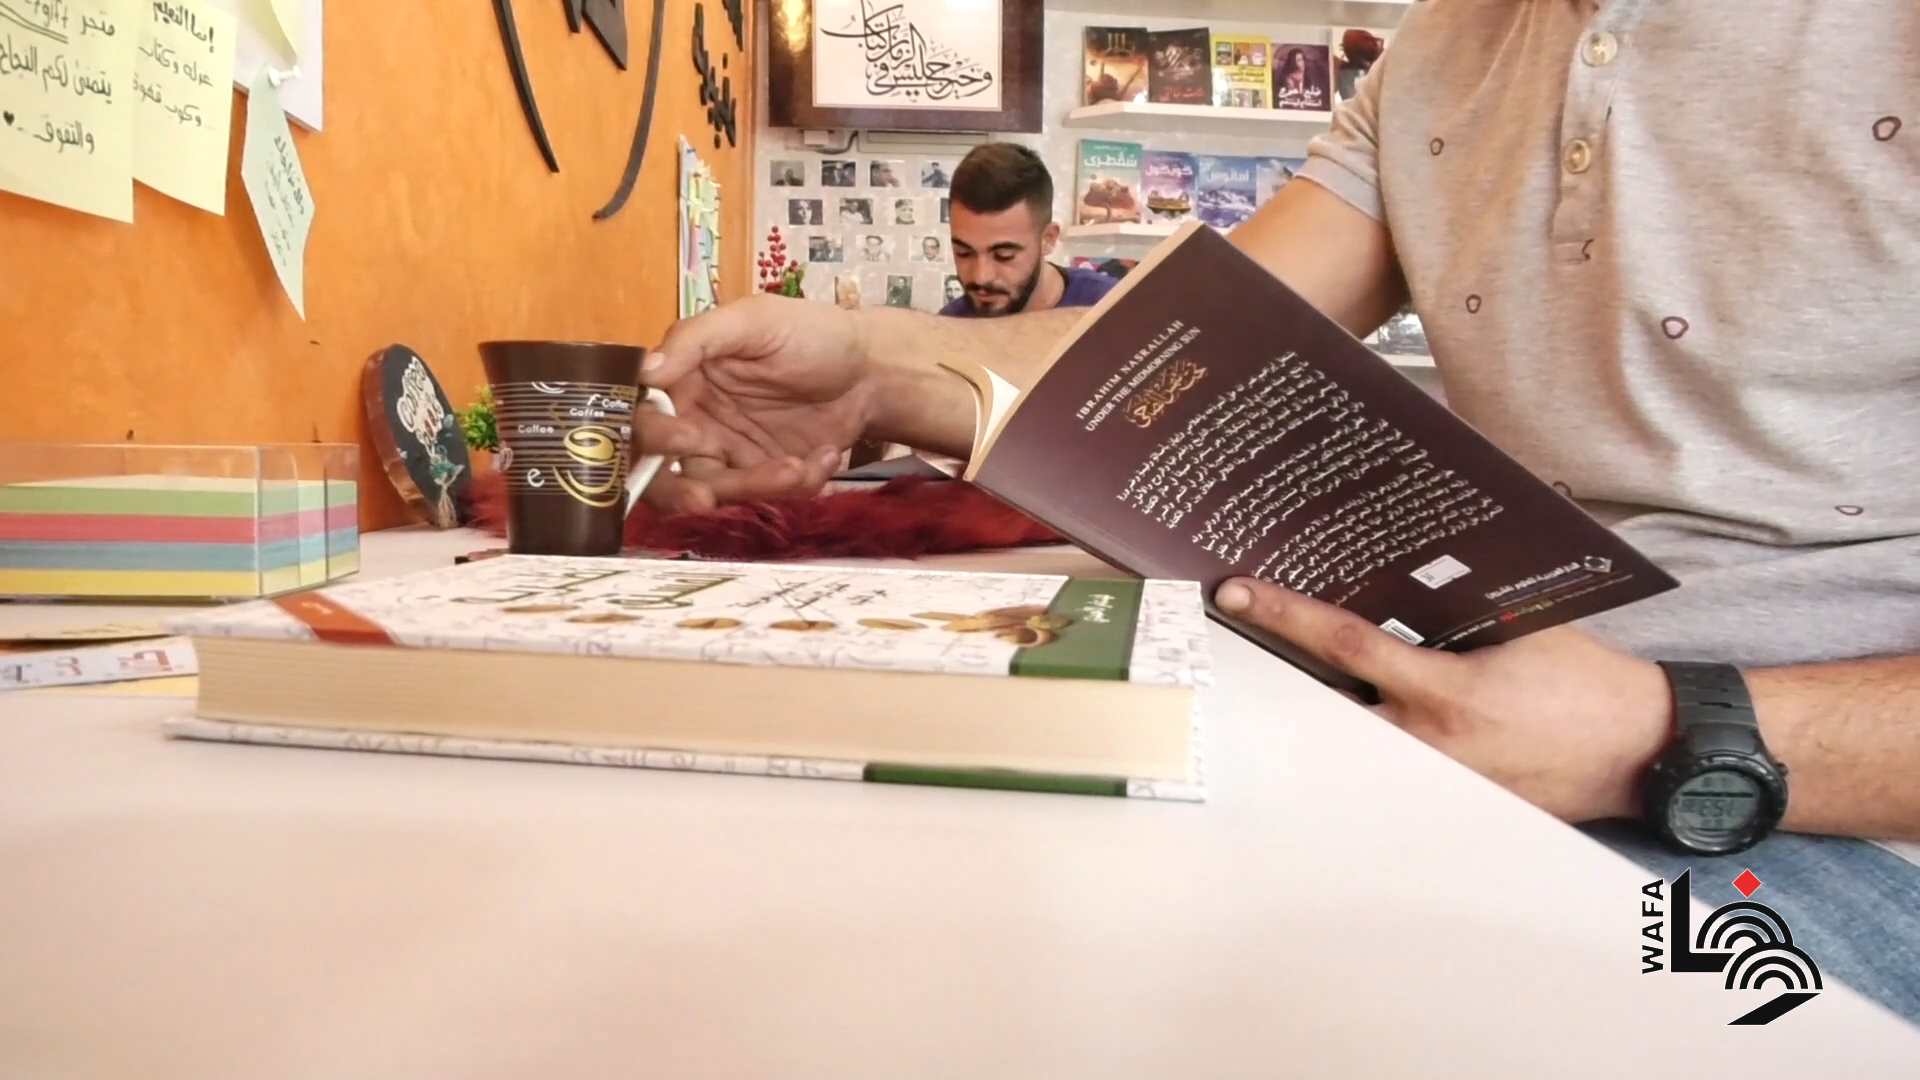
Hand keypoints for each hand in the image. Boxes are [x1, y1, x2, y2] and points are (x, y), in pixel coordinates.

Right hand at [636, 294, 876, 512]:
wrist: (872, 369)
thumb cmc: (810, 332)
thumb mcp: (752, 321)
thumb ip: (696, 339)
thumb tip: (644, 370)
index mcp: (681, 379)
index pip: (643, 415)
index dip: (652, 436)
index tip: (686, 439)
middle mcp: (694, 420)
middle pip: (662, 471)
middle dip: (678, 491)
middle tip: (706, 498)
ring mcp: (730, 453)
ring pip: (715, 490)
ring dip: (754, 487)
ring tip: (798, 468)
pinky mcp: (764, 475)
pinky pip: (764, 496)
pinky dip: (796, 484)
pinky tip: (825, 456)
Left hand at [1215, 577, 1674, 821]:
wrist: (1640, 750)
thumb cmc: (1587, 680)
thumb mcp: (1522, 626)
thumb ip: (1458, 610)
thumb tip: (1403, 577)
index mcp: (1446, 692)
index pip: (1345, 645)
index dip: (1286, 616)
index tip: (1238, 593)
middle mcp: (1430, 741)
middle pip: (1328, 705)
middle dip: (1288, 672)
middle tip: (1248, 634)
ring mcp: (1439, 778)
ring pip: (1358, 738)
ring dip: (1333, 706)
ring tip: (1299, 673)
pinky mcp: (1454, 798)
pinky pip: (1398, 762)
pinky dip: (1380, 735)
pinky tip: (1375, 713)